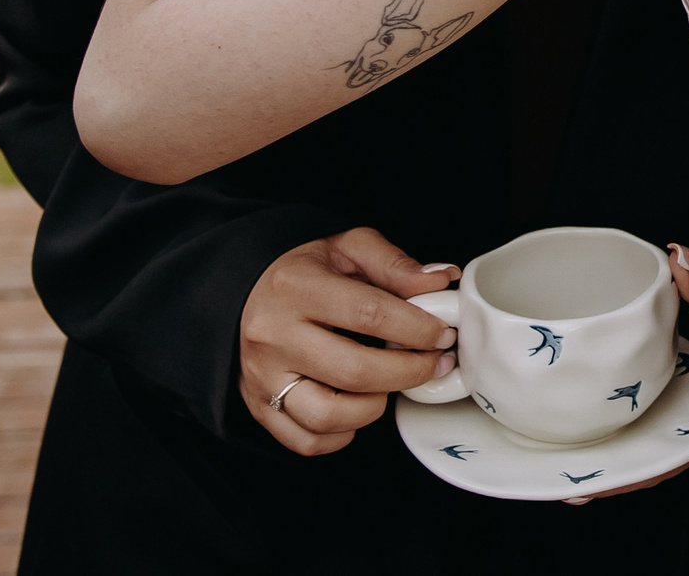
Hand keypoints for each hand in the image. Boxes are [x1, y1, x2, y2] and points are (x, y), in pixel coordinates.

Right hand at [240, 227, 458, 455]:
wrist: (245, 293)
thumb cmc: (303, 272)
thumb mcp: (347, 248)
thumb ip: (394, 263)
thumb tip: (440, 281)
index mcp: (296, 288)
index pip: (369, 313)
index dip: (417, 328)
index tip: (442, 333)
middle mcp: (274, 336)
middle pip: (354, 371)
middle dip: (410, 372)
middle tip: (435, 363)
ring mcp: (263, 377)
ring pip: (328, 415)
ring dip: (375, 406)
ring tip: (390, 384)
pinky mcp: (259, 407)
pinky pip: (307, 441)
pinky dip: (342, 433)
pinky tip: (358, 406)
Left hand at [567, 243, 688, 502]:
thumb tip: (678, 258)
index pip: (672, 458)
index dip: (634, 474)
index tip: (595, 480)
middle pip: (648, 464)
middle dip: (609, 477)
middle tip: (563, 483)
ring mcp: (673, 420)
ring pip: (635, 450)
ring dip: (600, 462)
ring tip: (553, 472)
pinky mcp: (656, 407)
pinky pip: (629, 428)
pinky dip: (601, 437)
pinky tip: (564, 444)